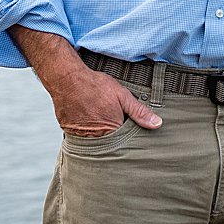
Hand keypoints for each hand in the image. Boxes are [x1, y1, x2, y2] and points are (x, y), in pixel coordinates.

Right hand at [9, 26, 161, 136]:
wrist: (67, 79)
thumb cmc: (95, 86)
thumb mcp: (122, 96)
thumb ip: (139, 112)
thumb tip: (157, 124)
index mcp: (112, 131)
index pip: (126, 141)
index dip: (129, 134)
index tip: (129, 127)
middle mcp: (97, 138)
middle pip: (111, 143)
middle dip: (115, 135)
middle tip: (111, 118)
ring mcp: (82, 137)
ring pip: (96, 141)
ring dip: (100, 133)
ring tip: (99, 116)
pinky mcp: (71, 133)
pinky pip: (82, 137)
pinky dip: (87, 130)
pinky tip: (88, 117)